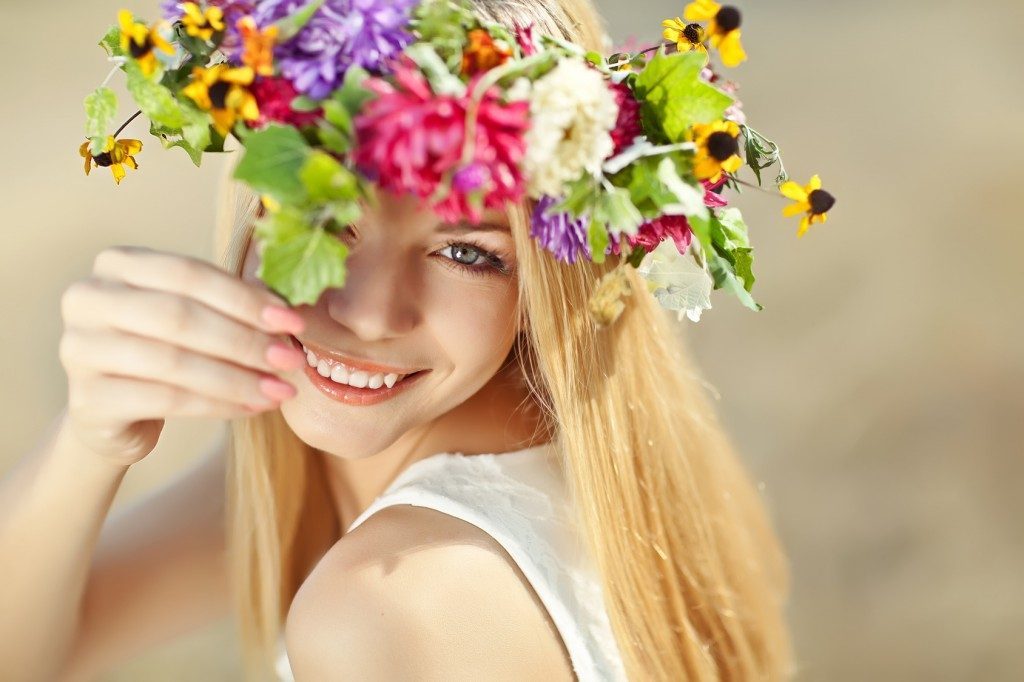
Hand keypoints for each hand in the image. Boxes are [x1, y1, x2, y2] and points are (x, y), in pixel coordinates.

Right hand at [57, 245, 307, 466]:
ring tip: (279, 390)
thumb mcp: (194, 316)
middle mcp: (88, 299)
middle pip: (179, 316)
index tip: (293, 321)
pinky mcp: (87, 399)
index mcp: (116, 264)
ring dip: (238, 378)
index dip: (245, 298)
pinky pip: (166, 400)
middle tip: (291, 360)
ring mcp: (79, 348)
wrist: (114, 411)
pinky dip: (218, 404)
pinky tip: (251, 408)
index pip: (189, 273)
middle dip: (245, 340)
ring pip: (174, 361)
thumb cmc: (165, 351)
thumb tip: (291, 309)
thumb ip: (231, 303)